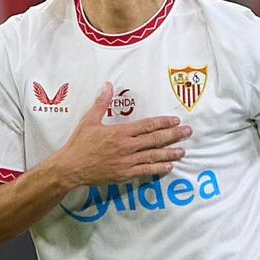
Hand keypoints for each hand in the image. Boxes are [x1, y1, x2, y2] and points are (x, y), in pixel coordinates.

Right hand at [53, 84, 191, 186]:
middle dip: (173, 135)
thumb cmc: (79, 144)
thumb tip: (108, 85)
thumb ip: (101, 103)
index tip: (175, 120)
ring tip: (183, 151)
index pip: (147, 126)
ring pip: (153, 156)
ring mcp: (127, 162)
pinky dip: (158, 168)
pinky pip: (145, 171)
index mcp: (120, 132)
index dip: (163, 122)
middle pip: (155, 140)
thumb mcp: (89, 121)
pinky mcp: (125, 174)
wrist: (71, 168)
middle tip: (188, 132)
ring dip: (170, 153)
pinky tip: (169, 166)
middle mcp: (127, 147)